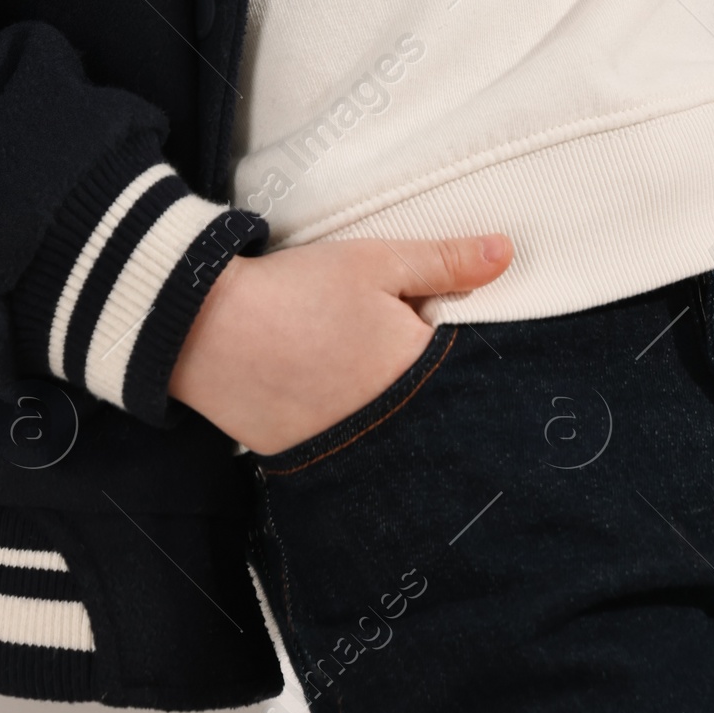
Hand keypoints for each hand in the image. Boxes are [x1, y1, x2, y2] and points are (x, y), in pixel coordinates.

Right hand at [168, 233, 512, 454]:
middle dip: (419, 375)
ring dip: (384, 402)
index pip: (461, 363)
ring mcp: (350, 447)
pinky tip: (323, 388)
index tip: (429, 319)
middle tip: (377, 338)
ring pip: (390, 426)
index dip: (449, 338)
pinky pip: (347, 445)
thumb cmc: (297, 289)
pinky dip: (344, 422)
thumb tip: (507, 253)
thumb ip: (445, 261)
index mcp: (416, 369)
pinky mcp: (310, 459)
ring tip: (348, 361)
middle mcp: (392, 421)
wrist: (206, 328)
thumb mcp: (377, 261)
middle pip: (428, 401)